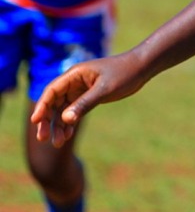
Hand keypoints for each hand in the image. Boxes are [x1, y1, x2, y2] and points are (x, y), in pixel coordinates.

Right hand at [30, 52, 148, 146]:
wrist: (141, 68)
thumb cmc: (124, 73)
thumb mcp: (104, 89)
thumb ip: (85, 103)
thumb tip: (65, 119)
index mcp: (75, 75)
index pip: (52, 91)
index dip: (42, 106)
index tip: (35, 122)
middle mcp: (74, 82)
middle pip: (54, 102)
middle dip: (47, 121)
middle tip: (44, 138)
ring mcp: (81, 90)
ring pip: (63, 109)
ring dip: (59, 125)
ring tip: (58, 143)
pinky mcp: (89, 97)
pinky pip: (74, 111)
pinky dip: (70, 122)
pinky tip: (67, 135)